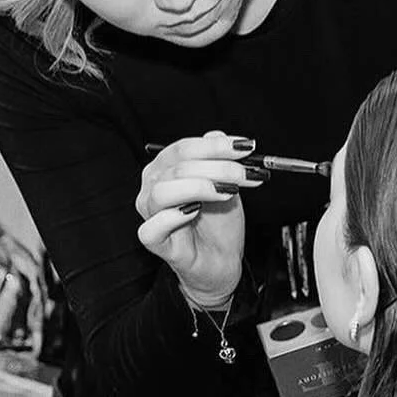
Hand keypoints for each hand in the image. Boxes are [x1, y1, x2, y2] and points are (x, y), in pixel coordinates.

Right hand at [135, 131, 265, 305]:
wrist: (221, 260)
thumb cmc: (218, 223)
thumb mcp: (226, 184)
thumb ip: (220, 159)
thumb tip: (216, 135)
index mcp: (165, 168)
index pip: (184, 148)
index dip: (216, 146)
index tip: (246, 148)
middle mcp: (152, 187)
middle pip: (178, 167)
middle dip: (218, 167)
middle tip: (246, 173)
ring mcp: (150, 213)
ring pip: (164, 191)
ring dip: (201, 187)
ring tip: (228, 192)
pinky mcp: (153, 240)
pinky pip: (153, 226)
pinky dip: (173, 217)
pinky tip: (195, 212)